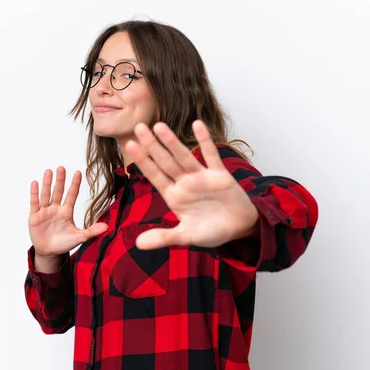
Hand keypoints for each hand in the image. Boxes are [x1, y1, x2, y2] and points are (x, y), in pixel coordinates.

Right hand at [29, 167, 107, 256]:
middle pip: (58, 192)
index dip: (75, 184)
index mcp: (67, 212)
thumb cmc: (64, 244)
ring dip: (47, 183)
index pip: (72, 195)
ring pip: (46, 194)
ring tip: (49, 171)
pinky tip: (35, 183)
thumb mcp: (79, 237)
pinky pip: (34, 203)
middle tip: (62, 168)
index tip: (78, 172)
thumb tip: (107, 227)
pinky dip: (35, 193)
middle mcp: (56, 209)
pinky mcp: (34, 216)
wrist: (49, 253)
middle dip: (60, 180)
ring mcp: (45, 212)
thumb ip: (92, 231)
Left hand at [125, 120, 258, 249]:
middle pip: (165, 161)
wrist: (239, 228)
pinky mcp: (220, 175)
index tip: (129, 146)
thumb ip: (164, 238)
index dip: (143, 161)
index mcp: (174, 197)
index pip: (155, 176)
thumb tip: (138, 245)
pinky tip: (197, 125)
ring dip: (172, 142)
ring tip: (159, 126)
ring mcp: (201, 177)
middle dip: (152, 145)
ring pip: (184, 156)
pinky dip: (205, 141)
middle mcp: (185, 183)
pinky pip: (211, 156)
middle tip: (138, 127)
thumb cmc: (212, 231)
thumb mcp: (186, 237)